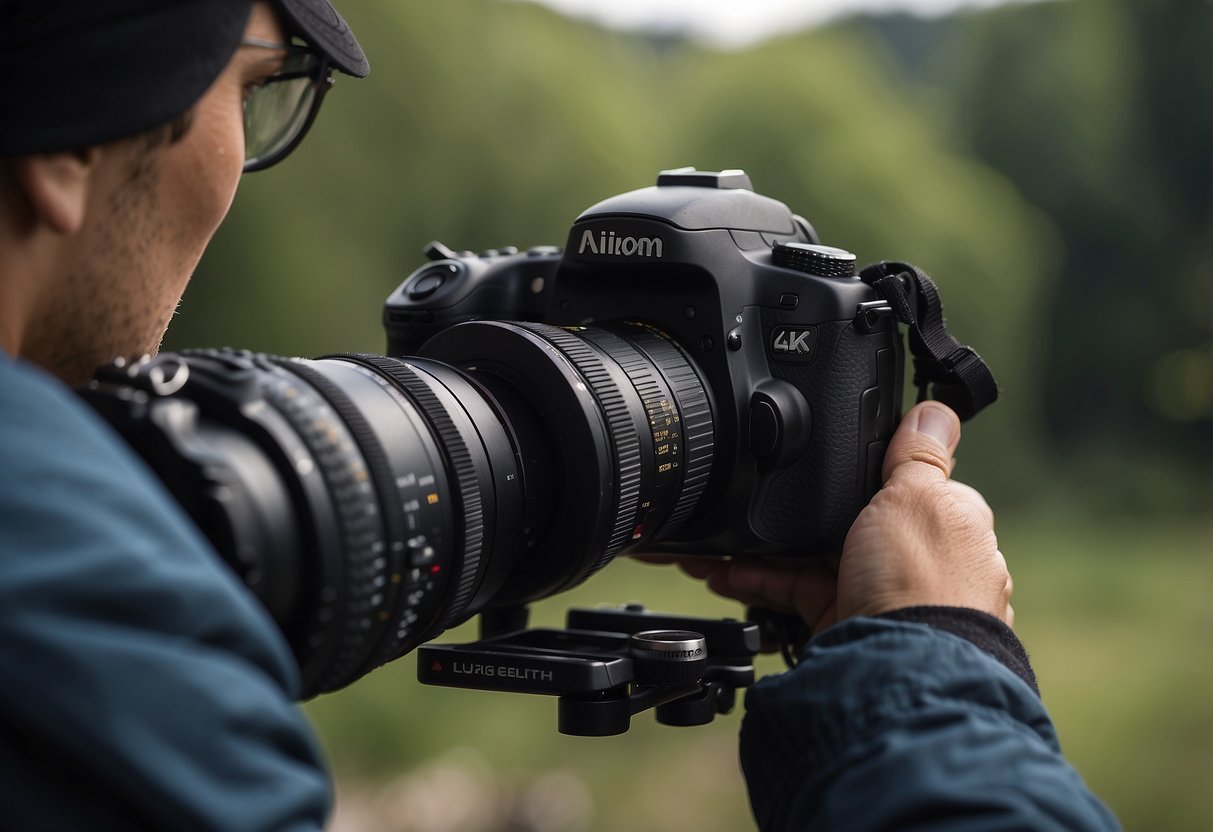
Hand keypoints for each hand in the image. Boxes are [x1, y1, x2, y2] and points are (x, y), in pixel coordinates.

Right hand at [672, 401, 1012, 634]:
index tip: (805, 464)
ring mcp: (876, 592)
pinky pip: (792, 591)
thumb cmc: (922, 583)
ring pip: (810, 556)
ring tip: (714, 541)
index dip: (849, 473)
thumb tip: (936, 411)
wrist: (896, 670)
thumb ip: (918, 456)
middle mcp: (912, 557)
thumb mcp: (919, 496)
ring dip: (762, 549)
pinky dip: (757, 581)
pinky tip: (723, 572)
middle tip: (748, 500)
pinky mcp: (842, 621)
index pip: (894, 483)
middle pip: (843, 520)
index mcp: (942, 519)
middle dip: (794, 513)